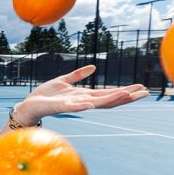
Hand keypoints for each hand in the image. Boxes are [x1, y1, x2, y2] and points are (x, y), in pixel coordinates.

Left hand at [16, 65, 148, 123]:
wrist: (29, 105)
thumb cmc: (45, 96)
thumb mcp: (63, 81)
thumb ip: (78, 75)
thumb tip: (93, 67)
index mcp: (83, 95)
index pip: (108, 93)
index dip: (125, 91)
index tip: (141, 88)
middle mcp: (81, 102)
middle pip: (108, 100)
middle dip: (126, 96)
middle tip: (144, 93)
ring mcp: (72, 105)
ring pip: (95, 103)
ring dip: (110, 99)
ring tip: (126, 95)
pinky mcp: (59, 107)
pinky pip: (72, 106)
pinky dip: (82, 105)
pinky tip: (91, 103)